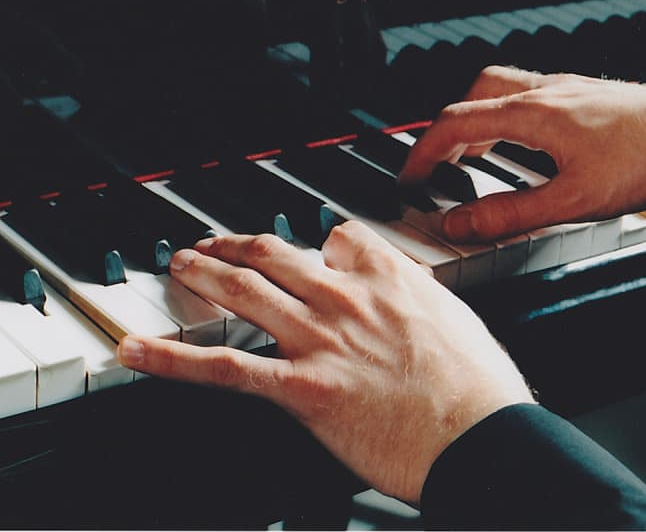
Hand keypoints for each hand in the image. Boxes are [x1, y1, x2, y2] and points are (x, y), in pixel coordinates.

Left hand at [117, 222, 533, 504]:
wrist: (482, 434)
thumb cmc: (479, 385)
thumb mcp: (456, 317)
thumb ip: (418, 296)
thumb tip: (405, 289)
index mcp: (388, 277)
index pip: (337, 235)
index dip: (315, 240)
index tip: (303, 249)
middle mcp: (347, 298)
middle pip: (277, 253)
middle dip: (239, 245)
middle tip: (214, 244)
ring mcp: (320, 339)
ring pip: (246, 292)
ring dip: (205, 275)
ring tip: (181, 265)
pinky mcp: (303, 387)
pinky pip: (226, 367)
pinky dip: (174, 358)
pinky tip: (139, 350)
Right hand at [399, 66, 645, 242]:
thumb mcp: (574, 200)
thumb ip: (511, 214)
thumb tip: (461, 223)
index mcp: (532, 113)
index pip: (454, 124)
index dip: (423, 153)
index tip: (409, 178)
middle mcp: (543, 92)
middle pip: (472, 97)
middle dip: (446, 132)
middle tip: (438, 164)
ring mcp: (565, 90)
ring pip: (500, 92)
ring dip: (477, 122)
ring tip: (474, 158)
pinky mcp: (584, 95)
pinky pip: (528, 98)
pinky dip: (508, 121)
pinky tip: (525, 147)